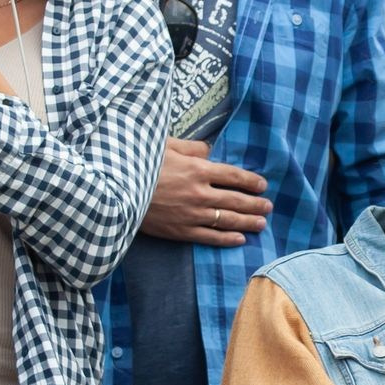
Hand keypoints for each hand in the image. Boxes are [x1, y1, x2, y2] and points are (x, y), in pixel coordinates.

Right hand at [141, 138, 271, 246]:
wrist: (116, 191)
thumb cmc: (139, 163)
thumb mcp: (165, 145)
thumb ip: (191, 147)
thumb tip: (208, 150)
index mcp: (198, 170)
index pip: (233, 176)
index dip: (250, 181)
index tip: (262, 185)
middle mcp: (200, 193)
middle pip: (236, 200)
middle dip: (255, 204)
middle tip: (268, 207)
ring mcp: (192, 214)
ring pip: (227, 220)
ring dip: (247, 222)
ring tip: (261, 224)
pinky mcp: (181, 231)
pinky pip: (210, 237)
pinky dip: (226, 239)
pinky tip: (239, 239)